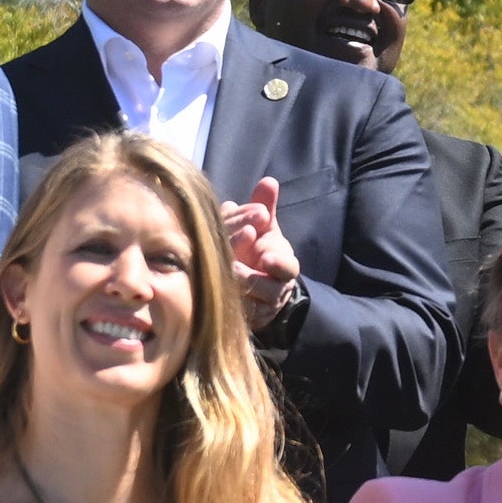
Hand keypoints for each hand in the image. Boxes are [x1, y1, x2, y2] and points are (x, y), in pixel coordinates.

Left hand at [222, 177, 305, 330]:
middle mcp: (278, 289)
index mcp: (285, 266)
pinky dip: (229, 309)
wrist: (264, 285)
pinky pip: (241, 319)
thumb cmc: (261, 249)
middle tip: (231, 266)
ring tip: (220, 280)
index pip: (288, 267)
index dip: (278, 263)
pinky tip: (213, 297)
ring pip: (253, 305)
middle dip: (251, 277)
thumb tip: (268, 181)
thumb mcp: (265, 227)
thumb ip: (266, 207)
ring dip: (238, 293)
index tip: (265, 256)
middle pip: (269, 288)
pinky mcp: (250, 321)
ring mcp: (264, 307)